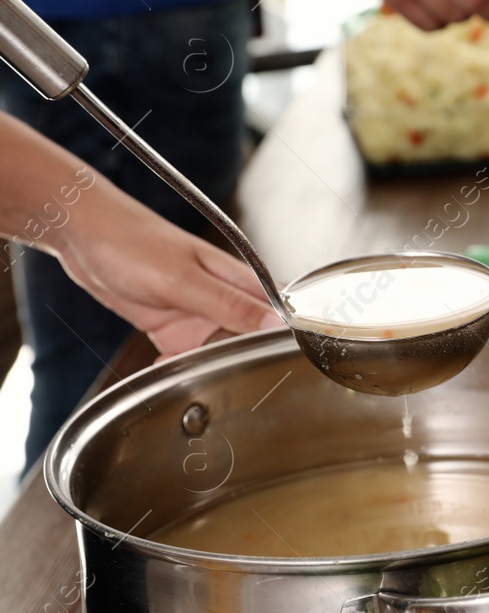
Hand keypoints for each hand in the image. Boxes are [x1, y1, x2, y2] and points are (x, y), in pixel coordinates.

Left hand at [52, 186, 278, 356]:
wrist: (82, 234)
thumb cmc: (133, 241)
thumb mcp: (183, 279)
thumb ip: (229, 304)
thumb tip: (275, 324)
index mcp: (238, 280)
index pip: (277, 316)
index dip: (282, 342)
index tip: (273, 367)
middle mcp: (223, 298)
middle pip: (249, 340)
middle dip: (237, 362)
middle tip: (224, 378)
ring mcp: (197, 312)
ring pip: (218, 351)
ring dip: (205, 367)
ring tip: (189, 375)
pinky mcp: (173, 325)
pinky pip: (185, 355)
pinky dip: (177, 367)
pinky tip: (163, 370)